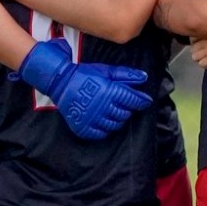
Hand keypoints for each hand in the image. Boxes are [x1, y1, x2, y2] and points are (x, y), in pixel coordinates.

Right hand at [14, 38, 153, 140]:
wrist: (60, 82)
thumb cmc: (84, 75)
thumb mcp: (106, 71)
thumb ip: (126, 75)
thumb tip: (144, 77)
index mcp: (109, 91)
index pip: (132, 100)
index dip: (142, 101)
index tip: (145, 100)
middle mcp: (102, 107)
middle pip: (125, 114)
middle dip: (128, 109)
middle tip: (124, 104)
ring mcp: (92, 119)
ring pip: (115, 125)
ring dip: (118, 119)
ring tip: (113, 111)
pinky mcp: (84, 128)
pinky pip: (101, 134)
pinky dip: (106, 129)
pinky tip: (104, 120)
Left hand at [190, 34, 206, 68]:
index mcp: (206, 33)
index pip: (192, 39)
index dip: (196, 44)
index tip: (202, 46)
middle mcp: (203, 41)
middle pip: (192, 49)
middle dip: (197, 53)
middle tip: (205, 55)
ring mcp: (206, 50)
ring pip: (194, 57)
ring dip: (200, 59)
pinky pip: (201, 64)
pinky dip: (206, 65)